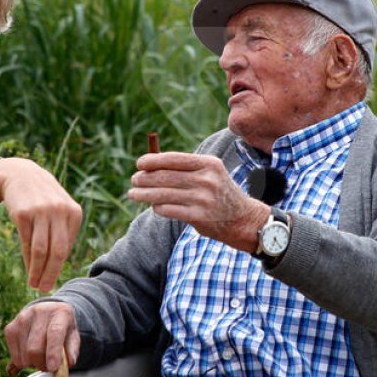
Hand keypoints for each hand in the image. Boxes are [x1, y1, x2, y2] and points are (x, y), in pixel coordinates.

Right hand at [0, 157, 82, 291]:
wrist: (20, 175)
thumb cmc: (43, 198)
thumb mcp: (60, 209)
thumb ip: (63, 233)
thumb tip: (60, 264)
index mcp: (74, 212)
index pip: (67, 247)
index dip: (59, 266)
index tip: (52, 279)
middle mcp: (60, 211)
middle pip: (58, 251)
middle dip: (52, 273)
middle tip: (45, 288)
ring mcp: (41, 211)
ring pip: (41, 250)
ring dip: (38, 271)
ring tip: (35, 284)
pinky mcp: (23, 213)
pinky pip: (26, 242)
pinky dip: (27, 259)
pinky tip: (28, 268)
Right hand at [4, 301, 79, 373]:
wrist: (47, 312)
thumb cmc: (62, 327)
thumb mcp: (73, 336)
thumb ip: (72, 350)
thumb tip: (68, 364)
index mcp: (60, 312)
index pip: (55, 332)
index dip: (53, 352)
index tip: (53, 368)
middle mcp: (39, 312)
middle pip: (34, 349)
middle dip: (42, 365)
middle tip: (48, 367)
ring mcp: (22, 319)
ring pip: (24, 356)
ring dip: (32, 365)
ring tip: (40, 358)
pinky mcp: (10, 329)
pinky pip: (14, 357)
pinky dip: (23, 363)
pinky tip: (30, 355)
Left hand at [128, 152, 269, 251]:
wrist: (242, 218)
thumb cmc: (218, 192)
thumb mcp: (209, 173)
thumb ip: (184, 168)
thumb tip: (150, 163)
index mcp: (208, 164)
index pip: (174, 159)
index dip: (153, 160)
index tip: (139, 163)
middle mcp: (207, 179)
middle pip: (166, 176)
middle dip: (145, 178)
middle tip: (134, 180)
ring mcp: (203, 199)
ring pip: (164, 194)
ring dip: (145, 194)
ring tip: (133, 194)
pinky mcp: (199, 216)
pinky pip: (169, 210)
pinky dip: (158, 207)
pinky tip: (153, 206)